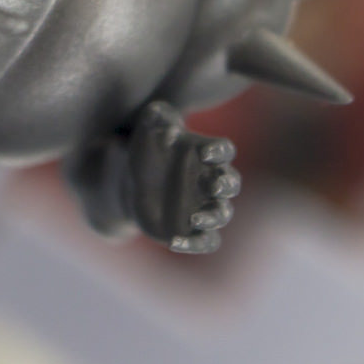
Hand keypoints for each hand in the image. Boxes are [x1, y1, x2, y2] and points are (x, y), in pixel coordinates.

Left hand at [124, 102, 241, 253]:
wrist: (133, 181)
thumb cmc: (148, 150)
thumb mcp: (148, 127)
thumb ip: (157, 118)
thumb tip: (165, 126)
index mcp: (205, 154)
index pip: (223, 150)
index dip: (218, 151)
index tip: (204, 152)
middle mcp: (211, 181)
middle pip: (231, 183)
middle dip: (225, 185)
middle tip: (213, 186)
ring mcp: (205, 206)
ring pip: (222, 214)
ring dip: (213, 216)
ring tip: (195, 218)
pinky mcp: (194, 230)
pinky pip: (206, 241)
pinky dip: (195, 244)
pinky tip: (173, 241)